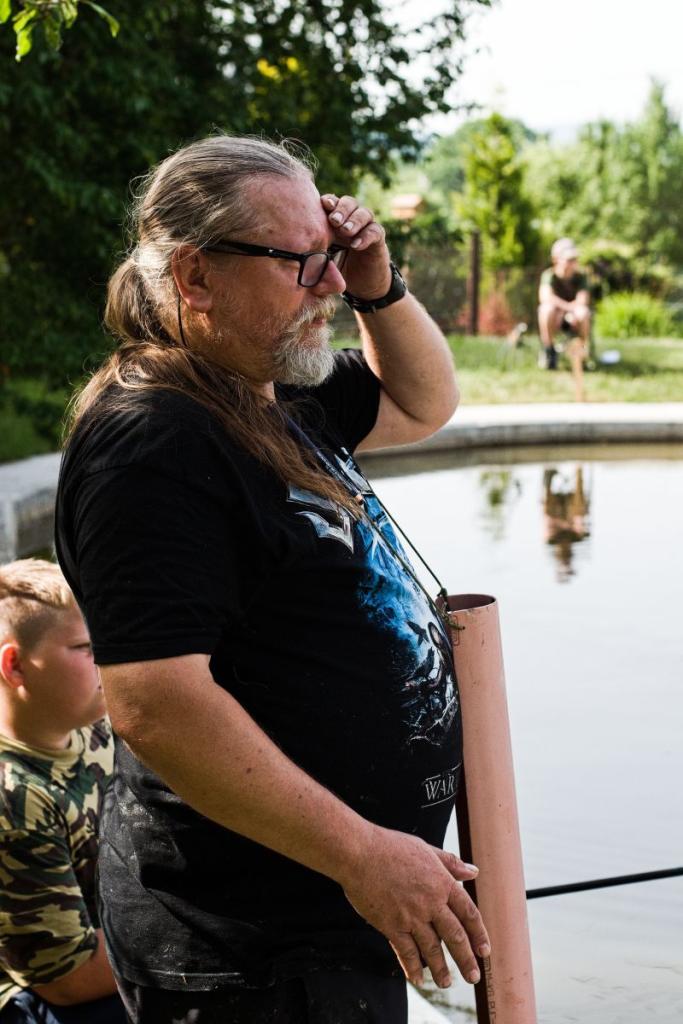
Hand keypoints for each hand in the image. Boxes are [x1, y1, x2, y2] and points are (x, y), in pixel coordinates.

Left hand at [321, 193, 391, 299]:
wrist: (360, 285)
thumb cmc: (336, 270)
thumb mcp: (321, 261)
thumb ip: (312, 255)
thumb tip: (298, 258)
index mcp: (335, 220)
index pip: (332, 203)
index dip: (329, 201)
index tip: (324, 205)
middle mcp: (351, 220)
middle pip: (349, 202)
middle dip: (341, 209)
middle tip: (334, 220)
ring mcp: (366, 228)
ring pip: (364, 213)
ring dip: (354, 220)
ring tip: (346, 231)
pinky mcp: (378, 240)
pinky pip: (375, 231)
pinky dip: (366, 236)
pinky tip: (356, 245)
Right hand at [340, 824, 489, 988]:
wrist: (359, 852)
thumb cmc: (390, 847)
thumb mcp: (425, 849)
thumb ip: (450, 863)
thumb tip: (474, 872)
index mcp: (442, 882)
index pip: (469, 913)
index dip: (479, 934)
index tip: (484, 951)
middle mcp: (431, 902)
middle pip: (455, 936)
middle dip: (466, 960)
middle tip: (473, 977)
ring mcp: (411, 916)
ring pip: (432, 949)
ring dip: (441, 969)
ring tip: (447, 984)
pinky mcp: (391, 925)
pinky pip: (406, 952)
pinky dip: (413, 968)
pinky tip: (418, 980)